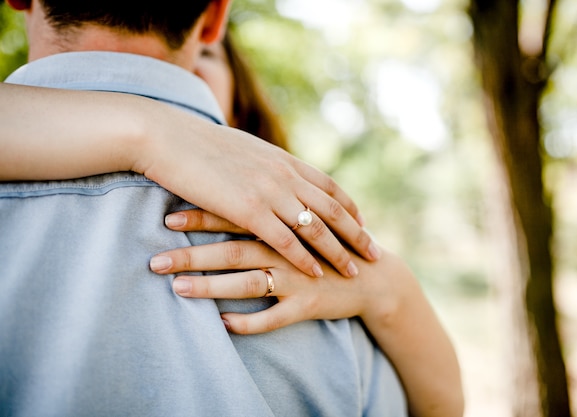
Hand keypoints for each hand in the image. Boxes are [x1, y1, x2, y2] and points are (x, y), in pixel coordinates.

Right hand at [136, 114, 380, 277]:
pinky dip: (305, 258)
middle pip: (332, 209)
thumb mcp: (242, 149)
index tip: (363, 223)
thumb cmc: (197, 144)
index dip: (349, 207)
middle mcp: (284, 175)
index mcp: (283, 159)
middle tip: (375, 252)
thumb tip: (268, 170)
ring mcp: (269, 191)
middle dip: (357, 233)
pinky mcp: (248, 209)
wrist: (168, 137)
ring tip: (355, 271)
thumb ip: (263, 163)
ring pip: (316, 227)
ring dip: (338, 251)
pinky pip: (286, 240)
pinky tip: (317, 273)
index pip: (329, 186)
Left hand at [149, 209, 464, 416]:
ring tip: (178, 290)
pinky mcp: (307, 303)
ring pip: (249, 282)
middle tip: (155, 262)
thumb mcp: (302, 218)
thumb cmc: (328, 245)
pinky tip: (224, 325)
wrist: (371, 274)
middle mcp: (285, 248)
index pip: (235, 215)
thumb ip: (270, 205)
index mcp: (281, 222)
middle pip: (233, 249)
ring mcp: (296, 277)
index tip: (166, 218)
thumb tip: (232, 191)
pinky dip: (250, 322)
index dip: (201, 216)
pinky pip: (274, 317)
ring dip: (212, 287)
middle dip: (192, 255)